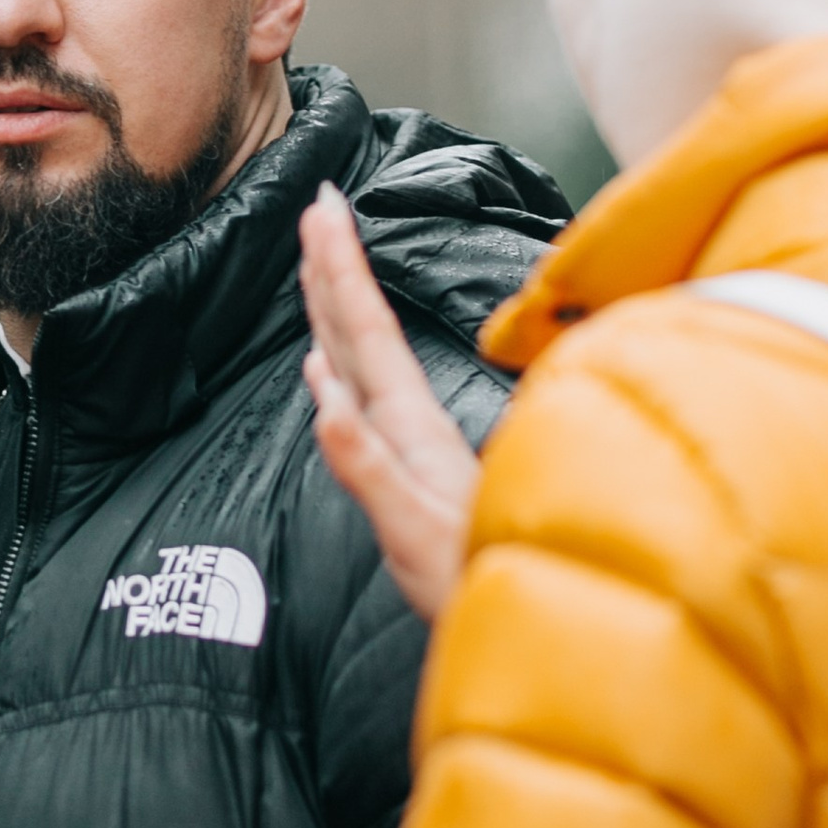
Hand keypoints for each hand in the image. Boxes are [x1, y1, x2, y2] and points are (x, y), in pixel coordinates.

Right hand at [300, 180, 479, 623]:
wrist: (509, 623)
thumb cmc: (465, 582)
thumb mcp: (415, 529)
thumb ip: (370, 467)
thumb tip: (324, 398)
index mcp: (408, 423)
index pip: (367, 329)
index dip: (342, 267)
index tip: (324, 207)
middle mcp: (410, 423)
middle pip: (365, 327)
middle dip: (338, 265)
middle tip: (319, 205)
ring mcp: (410, 444)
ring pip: (363, 357)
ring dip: (338, 304)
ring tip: (318, 261)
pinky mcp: (405, 470)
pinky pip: (360, 401)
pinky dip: (337, 373)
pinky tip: (324, 365)